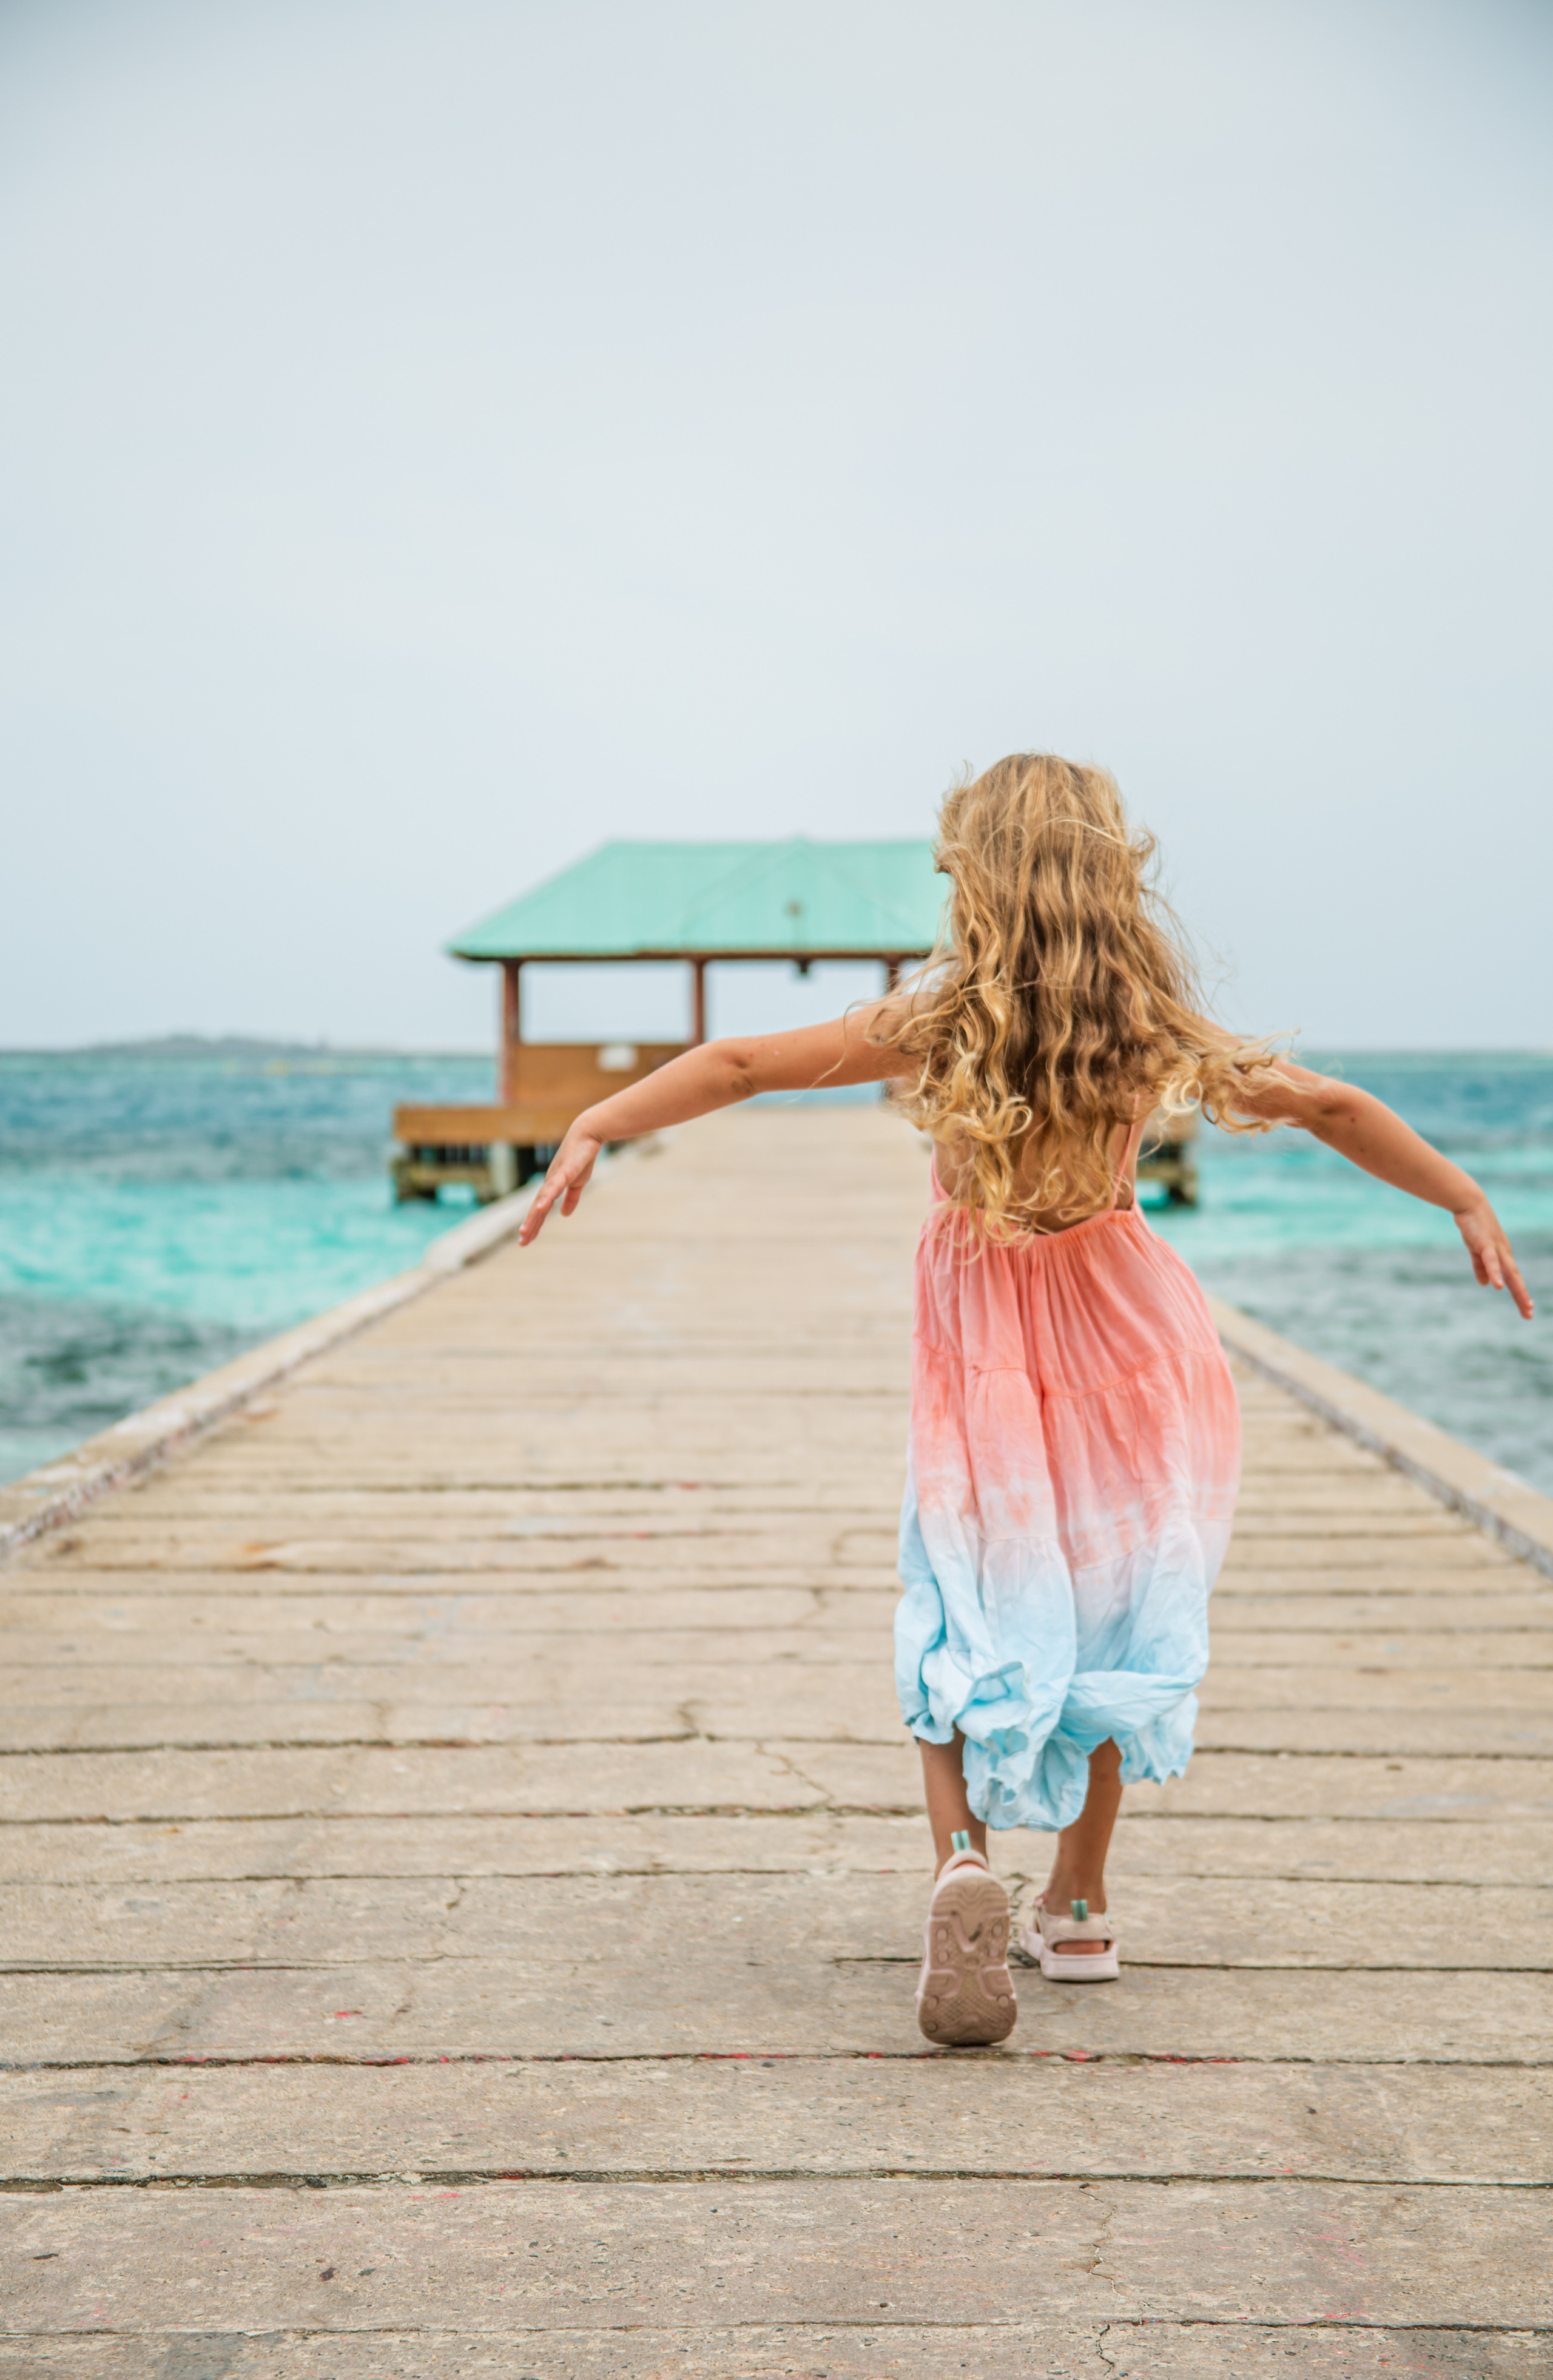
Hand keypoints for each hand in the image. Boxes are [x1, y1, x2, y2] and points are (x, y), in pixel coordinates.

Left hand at [518, 1124, 603, 1244]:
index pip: (541, 1210)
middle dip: (530, 1225)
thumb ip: (571, 1198)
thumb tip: (565, 1215)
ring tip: (524, 1232)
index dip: (534, 1224)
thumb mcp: (577, 1183)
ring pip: (542, 1201)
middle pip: (538, 1208)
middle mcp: (549, 1183)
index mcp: (552, 1187)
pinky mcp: (564, 1171)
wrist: (587, 1133)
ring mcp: (555, 1177)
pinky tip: (539, 1208)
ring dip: (533, 1216)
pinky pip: (554, 1187)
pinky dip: (546, 1198)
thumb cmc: (581, 1157)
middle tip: (522, 1243)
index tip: (526, 1239)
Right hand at [1454, 1198, 1533, 1318]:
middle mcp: (1504, 1253)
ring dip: (1517, 1288)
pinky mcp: (1486, 1243)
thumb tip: (1487, 1284)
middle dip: (1522, 1296)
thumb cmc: (1474, 1225)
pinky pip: (1491, 1261)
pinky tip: (1497, 1286)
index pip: (1513, 1279)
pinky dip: (1496, 1274)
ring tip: (1525, 1304)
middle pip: (1515, 1279)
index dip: (1520, 1294)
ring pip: (1509, 1272)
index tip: (1527, 1310)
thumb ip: (1481, 1267)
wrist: (1469, 1203)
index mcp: (1502, 1256)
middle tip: (1529, 1313)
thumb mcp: (1477, 1249)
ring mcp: (1497, 1248)